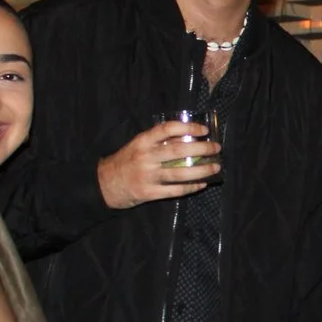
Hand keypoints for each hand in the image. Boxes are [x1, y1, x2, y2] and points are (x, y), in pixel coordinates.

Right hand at [97, 121, 218, 208]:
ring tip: (216, 167)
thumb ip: (158, 141)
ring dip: (201, 170)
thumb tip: (188, 136)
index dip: (188, 127)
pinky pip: (175, 190)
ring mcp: (147, 176)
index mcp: (142, 141)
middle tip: (216, 148)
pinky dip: (191, 187)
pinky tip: (202, 183)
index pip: (167, 129)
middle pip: (178, 151)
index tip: (204, 129)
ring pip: (180, 173)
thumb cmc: (126, 161)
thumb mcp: (138, 145)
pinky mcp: (149, 193)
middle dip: (201, 148)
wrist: (104, 184)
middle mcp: (145, 157)